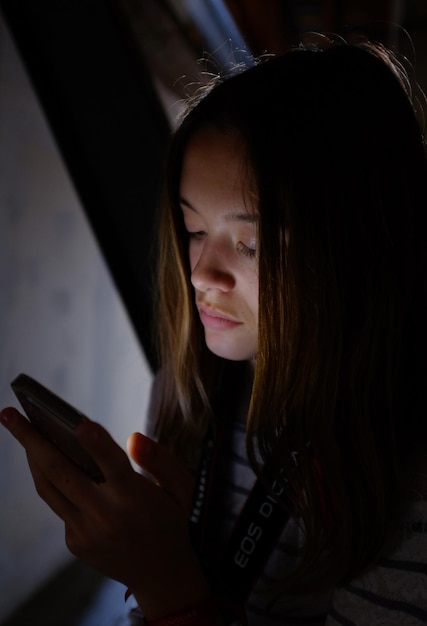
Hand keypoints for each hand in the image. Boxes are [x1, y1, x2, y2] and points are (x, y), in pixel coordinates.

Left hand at [0, 408, 209, 618]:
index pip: (111, 464)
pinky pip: (59, 505)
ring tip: (19, 429)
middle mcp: (105, 515)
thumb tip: (133, 437)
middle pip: (61, 472)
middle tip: (10, 413)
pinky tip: (49, 459)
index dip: (95, 442)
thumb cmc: (174, 522)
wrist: (163, 577)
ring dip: (31, 456)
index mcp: (134, 499)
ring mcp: (85, 532)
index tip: (78, 422)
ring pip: (49, 488)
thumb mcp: (182, 488)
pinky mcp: (75, 542)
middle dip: (32, 439)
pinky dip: (53, 480)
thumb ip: (160, 459)